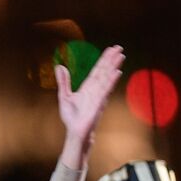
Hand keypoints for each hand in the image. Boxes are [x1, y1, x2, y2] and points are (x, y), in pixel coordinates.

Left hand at [56, 44, 124, 167]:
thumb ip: (63, 82)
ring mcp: (98, 96)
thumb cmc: (72, 118)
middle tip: (119, 47)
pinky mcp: (98, 104)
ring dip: (113, 67)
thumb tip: (59, 66)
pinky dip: (111, 81)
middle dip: (111, 59)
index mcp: (88, 88)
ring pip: (107, 78)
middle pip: (104, 71)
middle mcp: (95, 90)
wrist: (75, 133)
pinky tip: (117, 72)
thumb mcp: (64, 96)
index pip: (97, 70)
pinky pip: (105, 90)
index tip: (111, 49)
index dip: (103, 59)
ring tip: (121, 55)